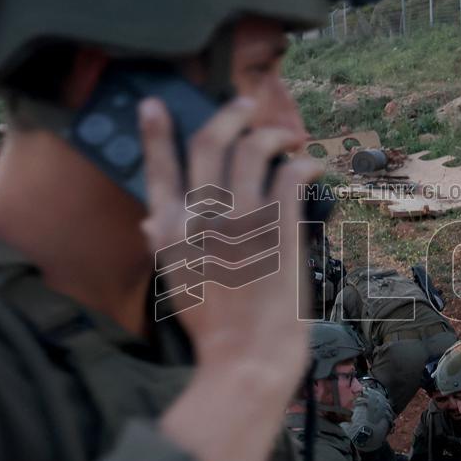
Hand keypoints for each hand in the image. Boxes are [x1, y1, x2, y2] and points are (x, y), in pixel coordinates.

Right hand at [140, 96, 320, 376]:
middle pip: (209, 142)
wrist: (247, 355)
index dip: (154, 131)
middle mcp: (202, 215)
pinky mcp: (280, 227)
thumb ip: (160, 245)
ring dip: (273, 132)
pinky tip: (312, 166)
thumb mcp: (174, 284)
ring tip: (288, 136)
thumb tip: (149, 218)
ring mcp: (242, 218)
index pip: (157, 167)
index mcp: (170, 230)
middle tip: (245, 106)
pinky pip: (291, 175)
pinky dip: (304, 163)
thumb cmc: (213, 327)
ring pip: (253, 148)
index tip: (155, 105)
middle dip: (229, 114)